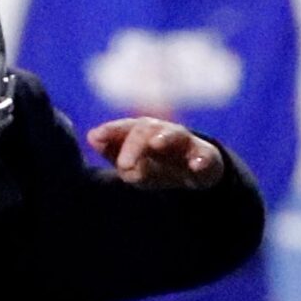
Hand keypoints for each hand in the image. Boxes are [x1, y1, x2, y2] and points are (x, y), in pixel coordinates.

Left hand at [85, 118, 222, 189]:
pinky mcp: (207, 158)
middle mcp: (164, 133)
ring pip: (176, 135)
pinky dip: (201, 161)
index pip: (126, 127)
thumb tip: (93, 137)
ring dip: (165, 138)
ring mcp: (187, 144)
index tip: (97, 137)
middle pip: (147, 129)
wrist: (198, 173)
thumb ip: (112, 152)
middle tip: (123, 165)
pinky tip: (196, 166)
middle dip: (134, 144)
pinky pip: (206, 157)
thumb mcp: (133, 165)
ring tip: (156, 144)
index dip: (111, 131)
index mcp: (143, 132)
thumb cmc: (159, 166)